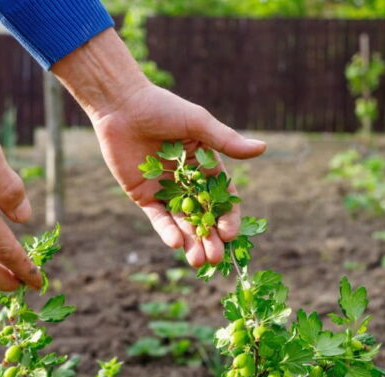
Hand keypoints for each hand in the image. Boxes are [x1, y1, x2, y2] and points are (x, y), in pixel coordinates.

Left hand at [53, 30, 265, 266]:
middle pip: (203, 216)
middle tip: (216, 259)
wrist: (122, 105)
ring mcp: (165, 191)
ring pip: (182, 222)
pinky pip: (158, 218)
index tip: (230, 234)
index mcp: (206, 165)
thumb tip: (262, 149)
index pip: (222, 198)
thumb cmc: (163, 108)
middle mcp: (188, 181)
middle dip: (210, 239)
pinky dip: (166, 231)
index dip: (227, 217)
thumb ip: (227, 142)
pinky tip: (176, 244)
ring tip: (198, 262)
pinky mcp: (143, 195)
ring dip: (191, 242)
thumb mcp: (198, 124)